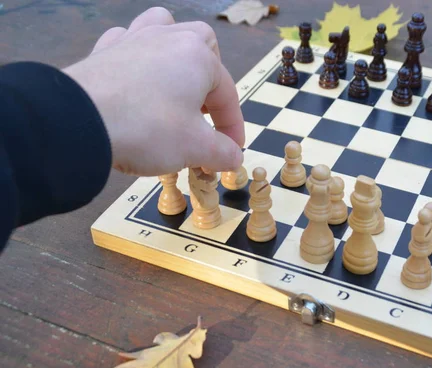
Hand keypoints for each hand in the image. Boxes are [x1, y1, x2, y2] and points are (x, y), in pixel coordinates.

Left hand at [62, 7, 244, 176]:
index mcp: (198, 57)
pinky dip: (137, 57)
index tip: (230, 153)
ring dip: (176, 52)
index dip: (233, 127)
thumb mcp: (196, 148)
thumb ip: (223, 152)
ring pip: (165, 28)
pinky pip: (127, 42)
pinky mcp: (104, 51)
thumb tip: (234, 157)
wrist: (78, 123)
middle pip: (203, 46)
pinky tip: (135, 79)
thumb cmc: (146, 129)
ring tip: (175, 80)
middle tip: (204, 111)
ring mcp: (133, 39)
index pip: (227, 95)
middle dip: (210, 79)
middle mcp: (168, 38)